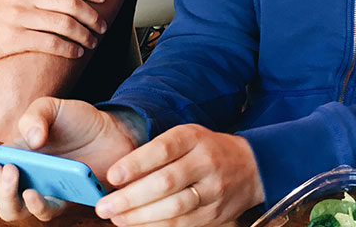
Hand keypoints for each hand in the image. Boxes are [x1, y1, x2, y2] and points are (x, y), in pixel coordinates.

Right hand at [0, 0, 109, 66]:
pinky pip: (49, 42)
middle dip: (91, 14)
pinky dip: (67, 48)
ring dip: (83, 33)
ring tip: (92, 42)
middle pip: (69, 1)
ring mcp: (17, 17)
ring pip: (63, 23)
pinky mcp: (12, 39)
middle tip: (102, 25)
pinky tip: (76, 53)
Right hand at [0, 97, 138, 221]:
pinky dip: (34, 205)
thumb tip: (30, 139)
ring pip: (6, 213)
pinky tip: (34, 191)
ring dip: (3, 197)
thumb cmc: (75, 121)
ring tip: (13, 172)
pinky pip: (41, 214)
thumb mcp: (51, 106)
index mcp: (4, 155)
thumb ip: (35, 115)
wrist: (111, 131)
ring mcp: (36, 193)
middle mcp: (15, 179)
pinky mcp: (60, 202)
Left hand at [95, 124, 264, 226]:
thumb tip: (118, 174)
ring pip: (174, 207)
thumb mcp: (186, 137)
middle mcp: (205, 163)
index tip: (112, 176)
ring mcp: (212, 190)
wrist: (251, 167)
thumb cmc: (206, 149)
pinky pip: (183, 224)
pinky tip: (138, 226)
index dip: (135, 164)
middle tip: (105, 206)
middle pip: (165, 182)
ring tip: (117, 218)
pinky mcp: (215, 215)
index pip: (162, 150)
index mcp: (193, 138)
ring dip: (141, 217)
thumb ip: (156, 152)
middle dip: (131, 197)